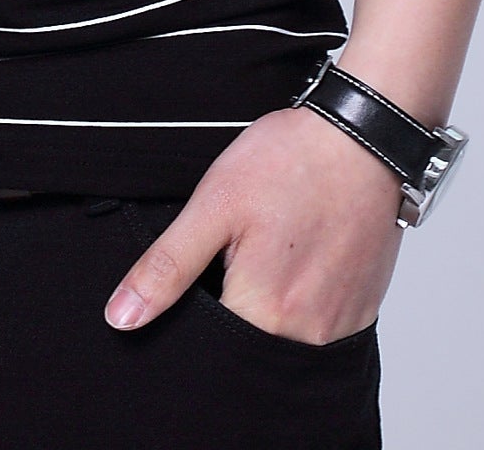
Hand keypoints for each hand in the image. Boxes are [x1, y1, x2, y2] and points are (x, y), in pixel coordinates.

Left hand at [104, 105, 403, 343]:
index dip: (194, 311)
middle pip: (247, 344)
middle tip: (238, 252)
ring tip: (268, 251)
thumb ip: (167, 267)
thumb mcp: (214, 205)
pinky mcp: (362, 312)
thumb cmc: (288, 162)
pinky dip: (302, 304)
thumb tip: (121, 318)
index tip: (203, 272)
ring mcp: (340, 326)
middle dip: (231, 308)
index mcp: (264, 312)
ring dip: (268, 306)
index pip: (208, 345)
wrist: (361, 138)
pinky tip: (298, 260)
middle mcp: (307, 334)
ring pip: (283, 338)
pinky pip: (319, 328)